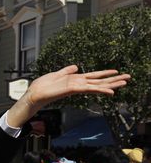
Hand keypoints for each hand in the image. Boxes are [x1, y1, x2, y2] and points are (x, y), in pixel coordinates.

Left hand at [8, 66, 128, 126]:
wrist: (33, 95)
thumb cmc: (42, 87)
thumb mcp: (55, 75)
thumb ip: (66, 71)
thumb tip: (76, 67)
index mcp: (74, 80)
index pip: (93, 77)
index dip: (105, 74)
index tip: (116, 71)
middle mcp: (77, 84)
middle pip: (98, 81)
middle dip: (113, 80)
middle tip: (128, 78)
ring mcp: (75, 88)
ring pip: (97, 85)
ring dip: (111, 84)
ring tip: (124, 83)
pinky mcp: (71, 90)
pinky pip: (88, 89)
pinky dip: (99, 90)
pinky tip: (109, 91)